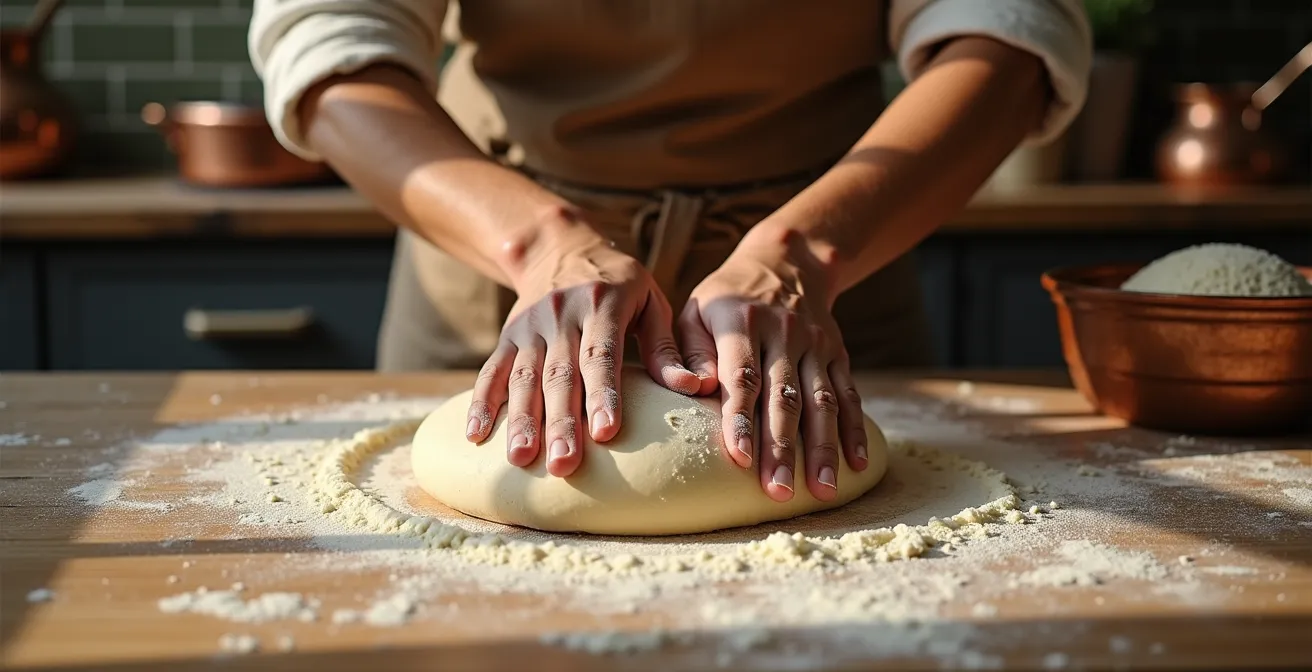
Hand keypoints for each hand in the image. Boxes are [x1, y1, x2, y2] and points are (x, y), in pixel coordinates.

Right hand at [464, 208, 701, 475]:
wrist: (559, 246)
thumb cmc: (620, 284)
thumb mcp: (651, 301)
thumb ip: (667, 348)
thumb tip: (696, 388)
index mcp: (604, 304)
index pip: (602, 354)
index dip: (604, 393)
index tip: (606, 433)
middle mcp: (562, 315)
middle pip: (560, 374)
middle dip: (561, 422)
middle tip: (564, 465)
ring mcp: (530, 326)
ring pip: (523, 377)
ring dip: (521, 420)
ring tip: (521, 460)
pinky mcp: (508, 336)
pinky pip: (491, 371)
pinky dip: (481, 403)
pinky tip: (476, 436)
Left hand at [677, 242, 868, 501]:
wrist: (786, 262)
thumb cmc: (725, 301)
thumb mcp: (695, 310)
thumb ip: (688, 351)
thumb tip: (692, 390)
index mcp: (740, 321)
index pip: (742, 376)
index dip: (740, 417)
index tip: (739, 457)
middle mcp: (783, 332)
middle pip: (784, 396)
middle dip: (782, 447)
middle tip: (777, 492)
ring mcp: (815, 343)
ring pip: (821, 400)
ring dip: (822, 447)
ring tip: (821, 489)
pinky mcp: (837, 353)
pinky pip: (849, 394)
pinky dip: (854, 430)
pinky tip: (857, 465)